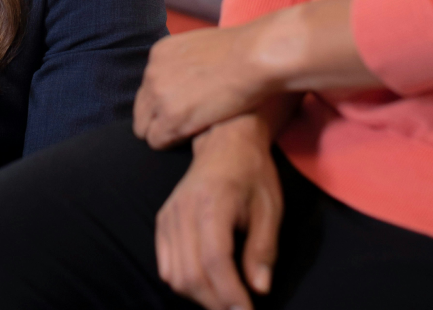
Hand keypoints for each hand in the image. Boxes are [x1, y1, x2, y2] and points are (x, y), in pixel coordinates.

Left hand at [134, 0, 376, 148]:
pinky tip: (191, 139)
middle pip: (141, 108)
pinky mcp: (170, 117)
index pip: (148, 87)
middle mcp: (152, 72)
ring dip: (164, 132)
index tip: (183, 108)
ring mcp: (159, 95)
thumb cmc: (241, 52)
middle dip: (157, 119)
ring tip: (188, 135)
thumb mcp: (202, 47)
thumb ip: (187, 62)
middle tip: (183, 126)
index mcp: (159, 53)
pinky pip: (156, 140)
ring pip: (144, 128)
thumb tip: (191, 74)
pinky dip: (170, 143)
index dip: (165, 101)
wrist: (253, 57)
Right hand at [156, 116, 282, 309]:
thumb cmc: (252, 172)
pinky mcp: (163, 220)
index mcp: (211, 203)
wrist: (224, 140)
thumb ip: (264, 248)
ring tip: (226, 300)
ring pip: (174, 275)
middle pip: (190, 274)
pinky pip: (165, 265)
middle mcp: (183, 210)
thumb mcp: (269, 207)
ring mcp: (169, 215)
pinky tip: (206, 284)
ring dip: (200, 297)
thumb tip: (259, 289)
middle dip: (216, 304)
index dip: (230, 295)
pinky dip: (183, 283)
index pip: (214, 261)